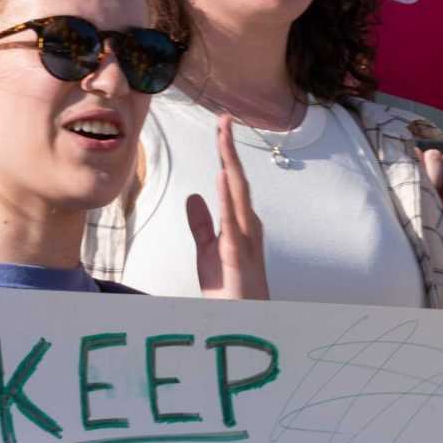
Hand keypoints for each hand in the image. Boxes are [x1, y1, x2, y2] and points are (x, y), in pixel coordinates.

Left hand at [187, 116, 267, 299]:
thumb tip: (194, 197)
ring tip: (224, 136)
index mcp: (240, 222)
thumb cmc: (228, 291)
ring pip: (238, 193)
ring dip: (230, 163)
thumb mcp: (209, 252)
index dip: (226, 153)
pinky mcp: (238, 255)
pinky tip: (220, 176)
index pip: (231, 181)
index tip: (221, 127)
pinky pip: (232, 221)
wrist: (242, 324)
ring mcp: (246, 239)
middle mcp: (248, 225)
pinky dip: (228, 197)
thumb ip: (202, 224)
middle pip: (237, 180)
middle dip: (230, 148)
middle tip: (224, 119)